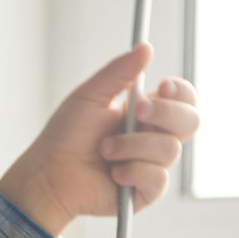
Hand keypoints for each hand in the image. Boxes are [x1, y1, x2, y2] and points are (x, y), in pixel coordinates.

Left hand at [0, 43, 199, 236]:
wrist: (47, 175)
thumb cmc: (64, 136)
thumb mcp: (89, 97)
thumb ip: (118, 73)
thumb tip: (145, 47)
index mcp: (146, 113)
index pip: (182, 99)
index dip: (180, 92)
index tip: (161, 86)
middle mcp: (153, 137)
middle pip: (191, 121)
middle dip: (167, 113)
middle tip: (137, 112)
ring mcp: (151, 164)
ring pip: (170, 149)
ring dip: (132, 146)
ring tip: (103, 150)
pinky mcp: (145, 191)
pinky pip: (158, 178)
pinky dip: (133, 171)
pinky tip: (113, 173)